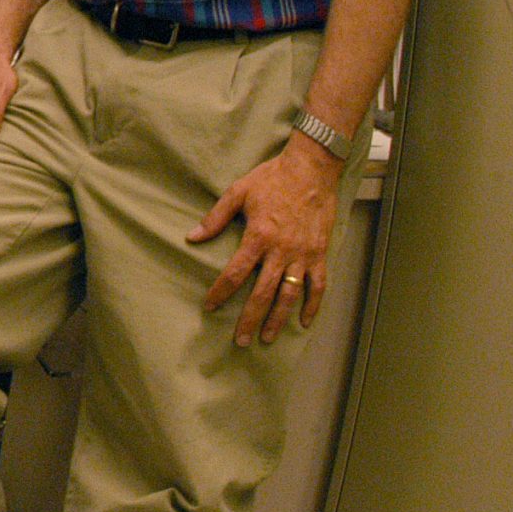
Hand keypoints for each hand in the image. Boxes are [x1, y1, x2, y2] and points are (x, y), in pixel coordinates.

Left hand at [189, 134, 345, 344]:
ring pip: (290, 295)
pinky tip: (304, 322)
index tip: (209, 306)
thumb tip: (192, 237)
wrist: (311, 170)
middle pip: (263, 293)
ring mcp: (303, 255)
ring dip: (278, 319)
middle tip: (240, 341)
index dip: (221, 292)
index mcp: (258, 237)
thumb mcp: (237, 192)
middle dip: (249, 319)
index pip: (235, 273)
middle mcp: (281, 251)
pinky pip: (318, 285)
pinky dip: (312, 305)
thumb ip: (215, 218)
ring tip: (267, 338)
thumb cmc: (271, 178)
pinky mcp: (320, 254)